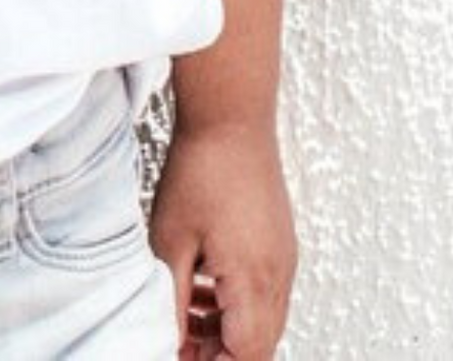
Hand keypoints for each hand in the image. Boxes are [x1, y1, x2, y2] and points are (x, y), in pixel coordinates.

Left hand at [148, 120, 296, 360]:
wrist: (232, 116)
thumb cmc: (202, 168)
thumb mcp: (172, 241)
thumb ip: (174, 299)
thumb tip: (169, 337)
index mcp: (254, 282)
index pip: (246, 355)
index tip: (182, 356)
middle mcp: (278, 275)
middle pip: (259, 343)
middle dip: (220, 353)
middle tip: (181, 343)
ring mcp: (283, 257)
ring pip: (262, 318)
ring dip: (227, 327)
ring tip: (185, 315)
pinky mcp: (279, 240)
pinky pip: (265, 289)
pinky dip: (237, 300)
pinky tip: (204, 284)